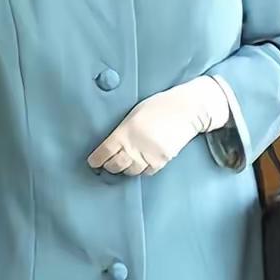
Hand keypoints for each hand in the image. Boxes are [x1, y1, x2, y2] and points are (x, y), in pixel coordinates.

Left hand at [88, 76, 229, 175]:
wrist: (186, 110)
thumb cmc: (159, 106)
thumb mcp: (134, 114)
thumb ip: (123, 130)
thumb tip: (113, 142)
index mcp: (125, 131)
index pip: (106, 151)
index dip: (97, 160)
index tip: (93, 163)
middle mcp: (135, 146)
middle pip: (116, 165)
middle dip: (110, 166)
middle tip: (107, 164)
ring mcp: (150, 155)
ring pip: (131, 171)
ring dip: (125, 169)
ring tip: (123, 165)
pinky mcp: (162, 160)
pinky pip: (147, 172)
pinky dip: (141, 170)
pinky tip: (140, 164)